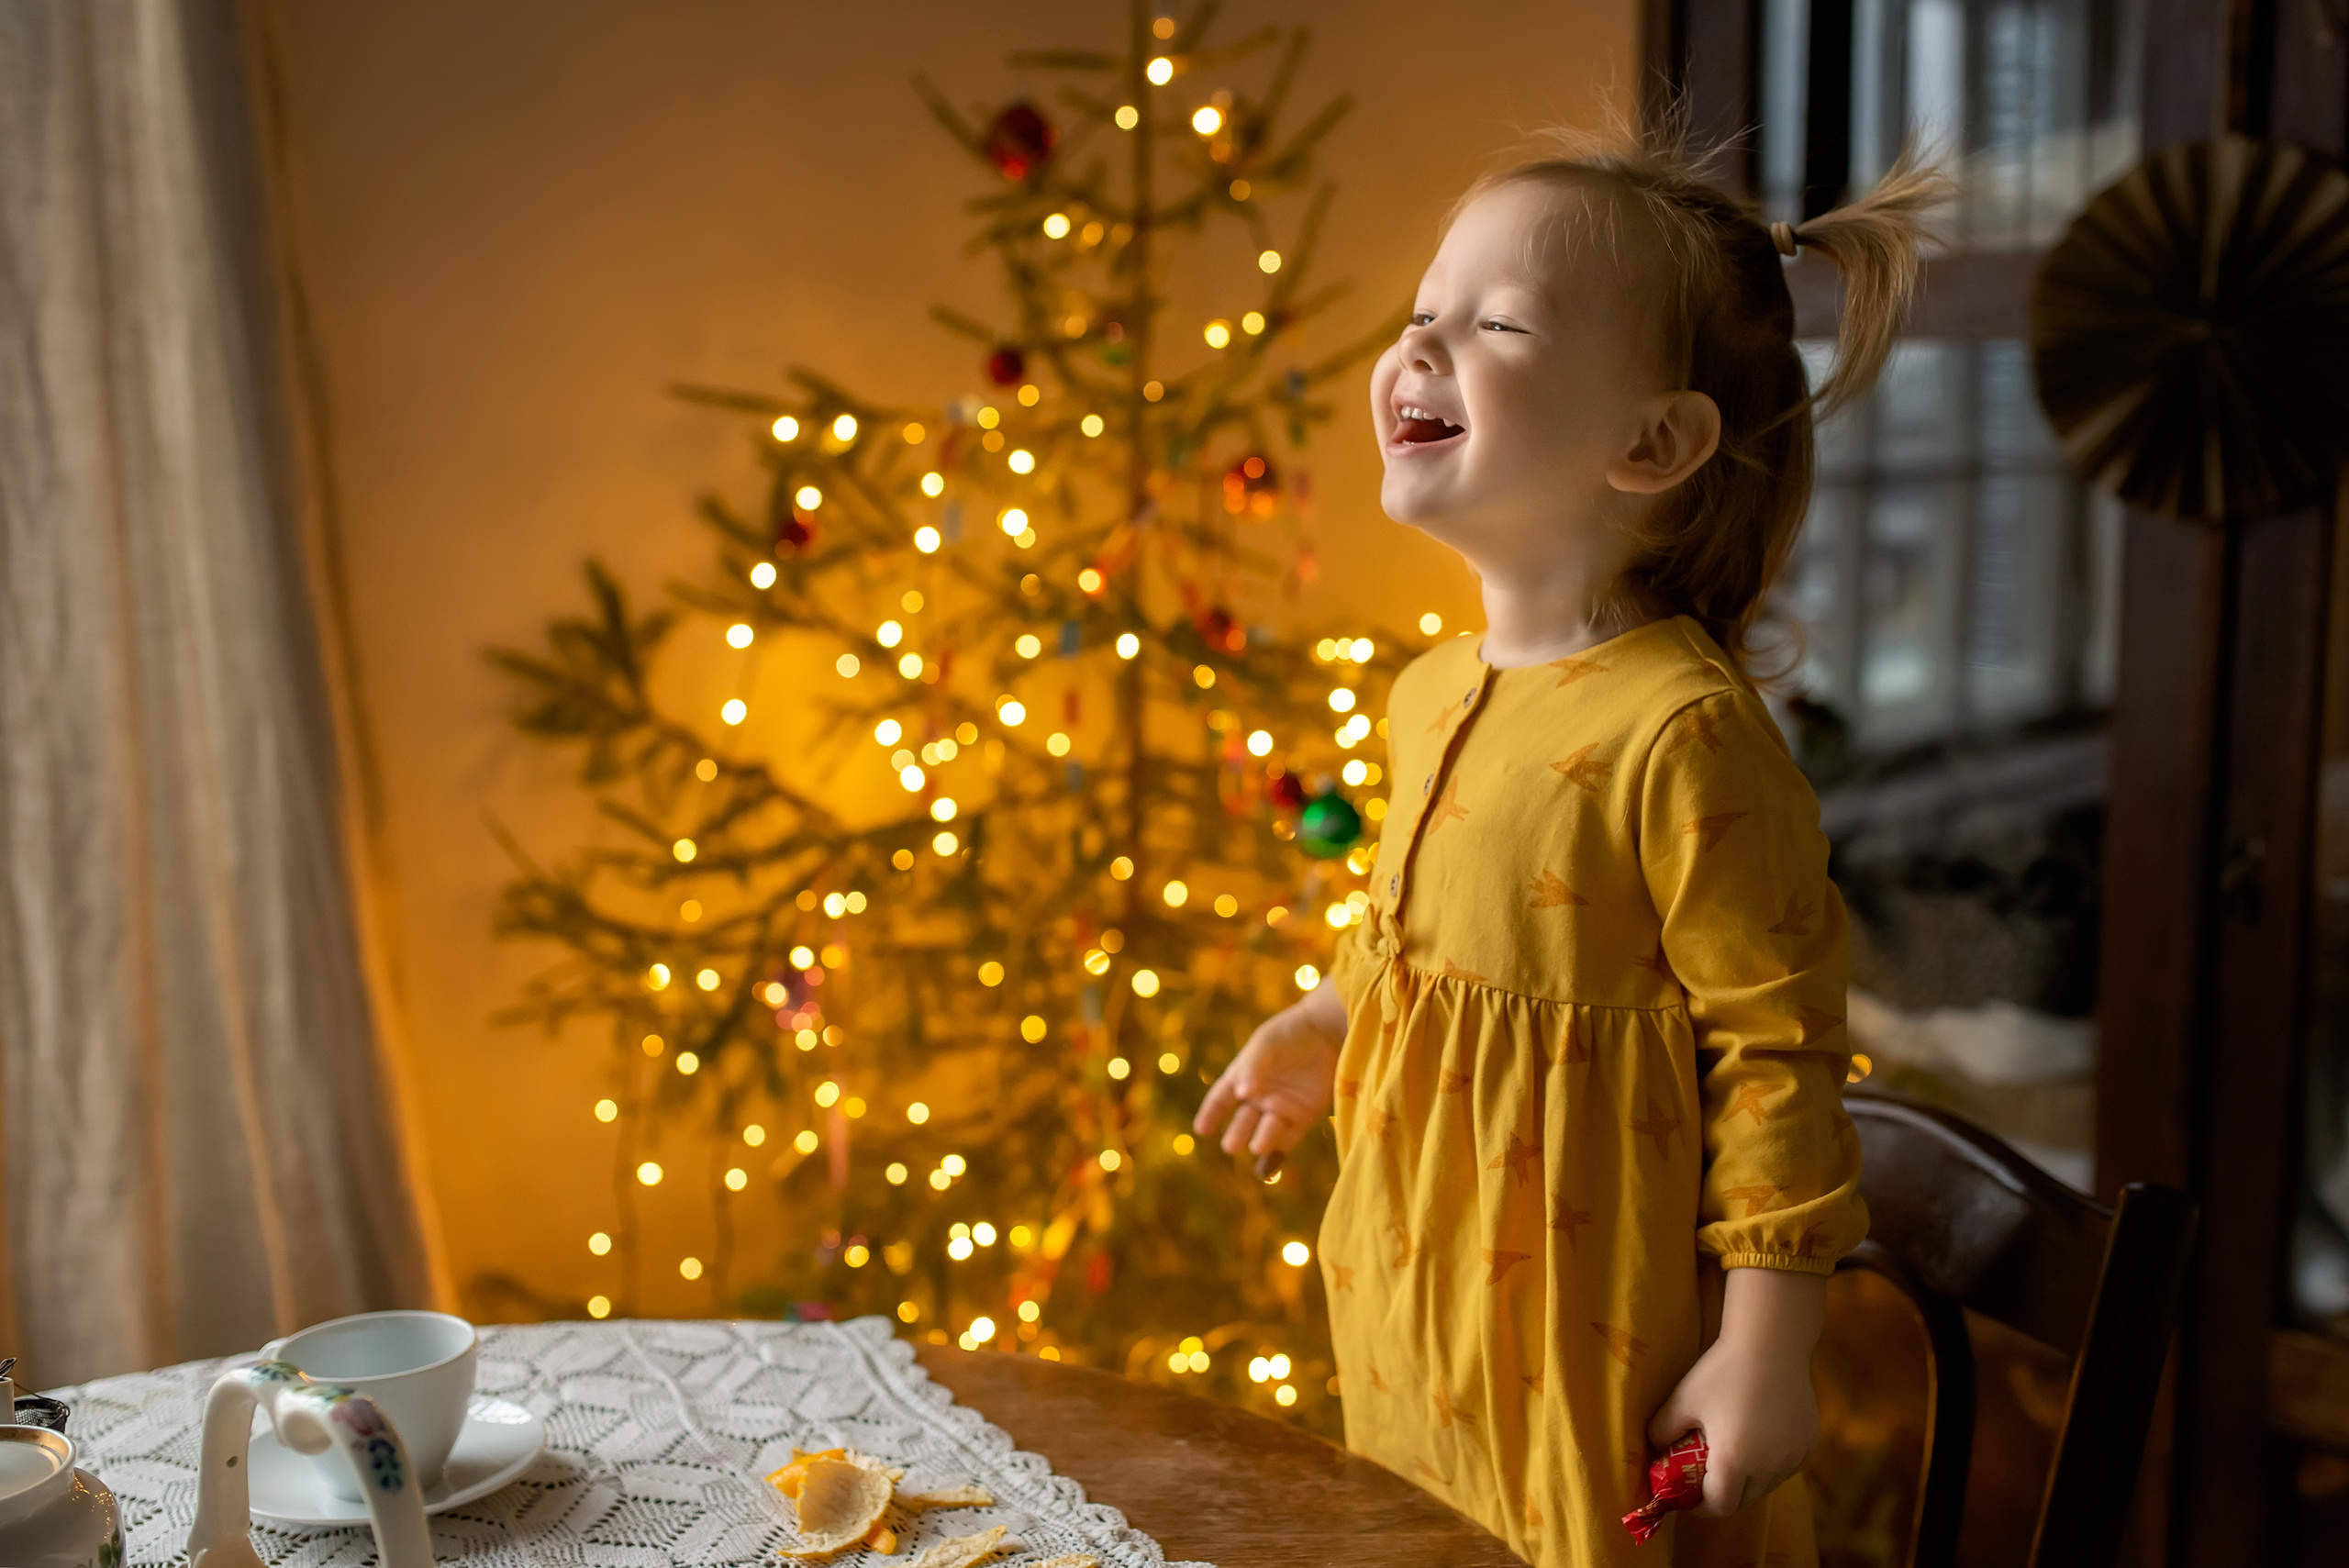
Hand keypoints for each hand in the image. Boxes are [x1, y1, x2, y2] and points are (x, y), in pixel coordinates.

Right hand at [1193, 982, 1344, 1161]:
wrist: (1328, 1032)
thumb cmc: (1290, 1034)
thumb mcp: (1266, 1044)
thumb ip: (1252, 1067)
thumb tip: (1241, 1093)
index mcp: (1243, 1078)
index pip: (1221, 1099)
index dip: (1210, 1114)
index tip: (1201, 1130)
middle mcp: (1259, 1098)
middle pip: (1243, 1121)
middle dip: (1236, 1134)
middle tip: (1230, 1146)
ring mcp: (1281, 1109)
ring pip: (1265, 1132)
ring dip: (1261, 1141)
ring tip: (1258, 1146)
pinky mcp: (1304, 1118)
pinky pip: (1287, 1141)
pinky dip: (1277, 1156)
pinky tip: (1268, 1168)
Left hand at [1644, 1269, 1824, 1515]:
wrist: (1770, 1342)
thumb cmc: (1721, 1371)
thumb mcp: (1681, 1400)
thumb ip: (1661, 1432)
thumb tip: (1653, 1452)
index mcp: (1735, 1462)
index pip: (1718, 1506)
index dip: (1699, 1506)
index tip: (1687, 1495)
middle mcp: (1769, 1467)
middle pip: (1743, 1500)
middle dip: (1722, 1494)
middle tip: (1705, 1476)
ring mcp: (1793, 1456)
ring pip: (1767, 1484)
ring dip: (1748, 1479)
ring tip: (1731, 1453)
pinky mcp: (1808, 1443)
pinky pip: (1785, 1465)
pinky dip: (1770, 1463)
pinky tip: (1758, 1438)